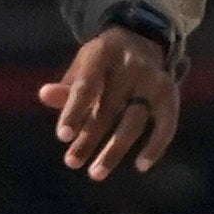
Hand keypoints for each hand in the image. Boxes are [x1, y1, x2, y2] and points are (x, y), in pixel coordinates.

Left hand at [39, 27, 180, 182]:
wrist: (141, 41)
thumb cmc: (102, 63)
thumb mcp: (82, 67)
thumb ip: (66, 87)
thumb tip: (44, 95)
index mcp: (103, 54)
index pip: (86, 86)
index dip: (74, 112)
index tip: (62, 137)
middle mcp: (131, 66)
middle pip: (108, 109)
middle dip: (89, 139)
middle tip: (72, 162)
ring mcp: (153, 80)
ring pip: (133, 121)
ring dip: (114, 150)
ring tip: (96, 173)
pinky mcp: (169, 93)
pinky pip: (166, 123)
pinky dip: (155, 146)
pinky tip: (141, 166)